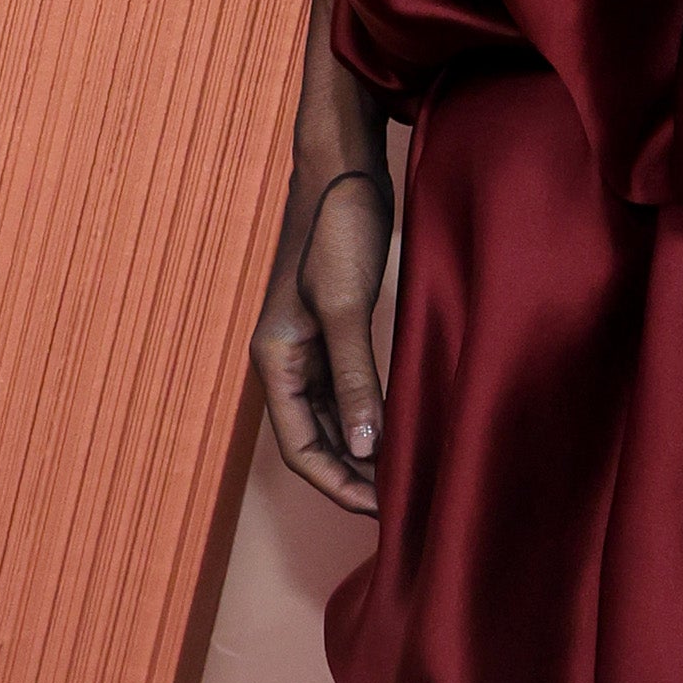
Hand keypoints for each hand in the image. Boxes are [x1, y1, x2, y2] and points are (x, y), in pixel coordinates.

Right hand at [254, 118, 393, 512]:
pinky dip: (372, 418)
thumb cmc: (337, 232)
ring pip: (334, 420)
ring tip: (406, 478)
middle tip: (401, 506)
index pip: (300, 447)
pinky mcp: (335, 331)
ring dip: (364, 453)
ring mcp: (310, 348)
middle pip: (315, 441)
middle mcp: (286, 361)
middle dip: (352, 478)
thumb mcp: (347, 306)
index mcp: (276, 359)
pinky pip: (349, 393)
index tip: (380, 510)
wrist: (342, 172)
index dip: (337, 485)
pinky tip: (404, 430)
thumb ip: (355, 376)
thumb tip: (365, 445)